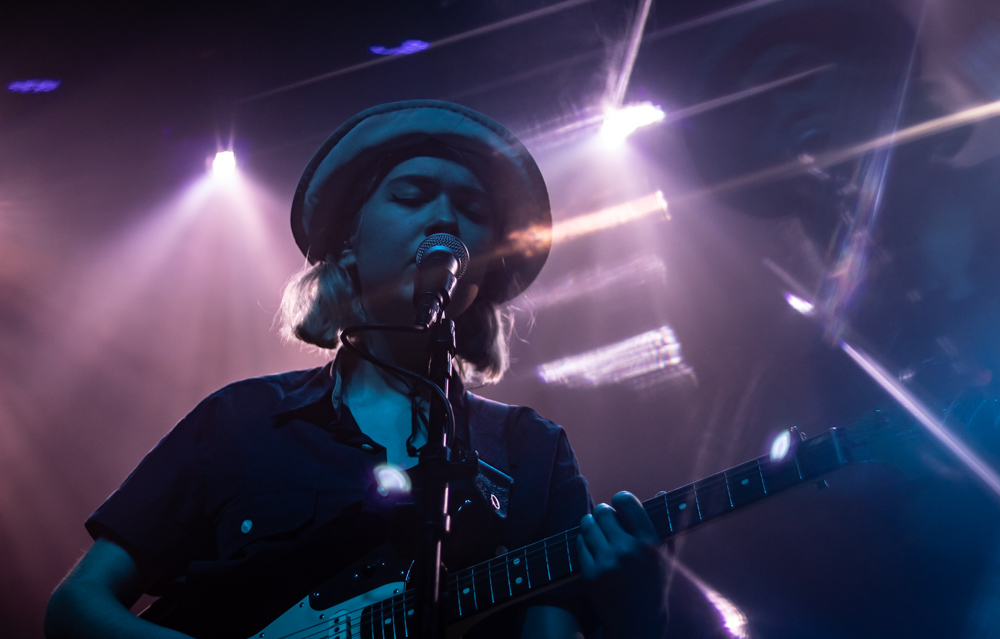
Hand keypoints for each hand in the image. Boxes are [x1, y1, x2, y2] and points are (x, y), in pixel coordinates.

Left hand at [578, 491, 669, 638]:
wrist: (638, 624)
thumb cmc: (653, 587)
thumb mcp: (665, 558)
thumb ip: (663, 525)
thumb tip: (662, 492)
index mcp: (649, 543)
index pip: (626, 501)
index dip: (621, 499)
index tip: (620, 504)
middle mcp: (628, 551)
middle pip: (603, 511)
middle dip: (604, 513)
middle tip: (607, 520)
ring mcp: (607, 563)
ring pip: (587, 525)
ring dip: (591, 524)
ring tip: (597, 531)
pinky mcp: (590, 575)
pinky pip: (579, 544)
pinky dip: (585, 543)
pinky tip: (594, 550)